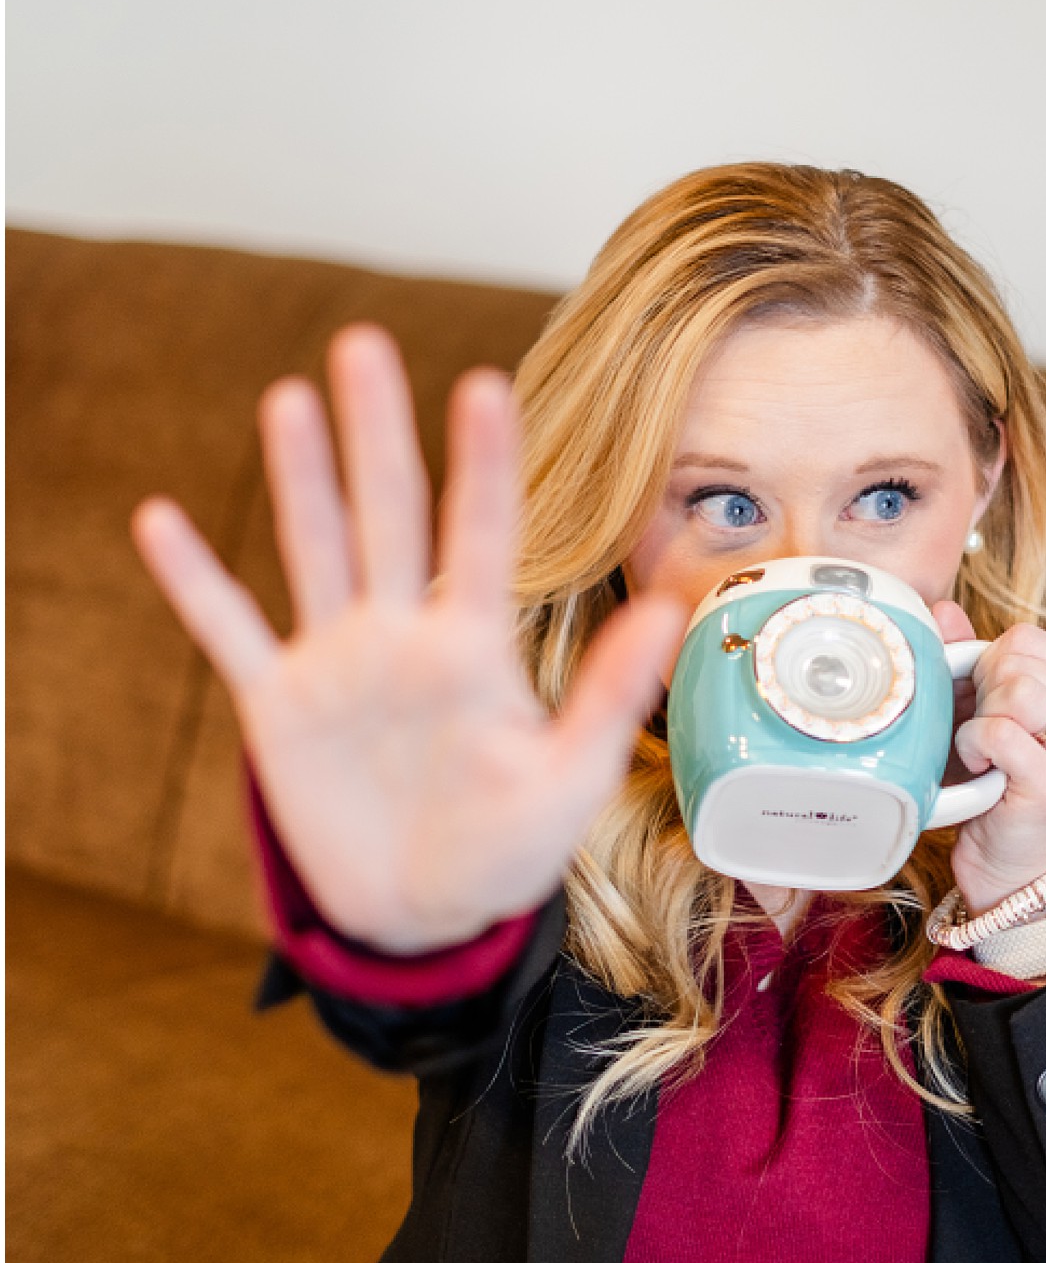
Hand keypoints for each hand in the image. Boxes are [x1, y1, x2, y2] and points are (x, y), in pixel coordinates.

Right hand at [131, 327, 687, 953]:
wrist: (422, 918)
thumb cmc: (504, 848)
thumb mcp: (567, 781)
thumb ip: (608, 694)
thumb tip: (670, 608)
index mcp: (474, 646)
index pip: (482, 535)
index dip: (482, 463)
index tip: (484, 384)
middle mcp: (401, 634)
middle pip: (388, 514)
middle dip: (376, 433)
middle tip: (363, 345)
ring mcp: (336, 663)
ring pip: (313, 550)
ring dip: (298, 480)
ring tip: (288, 399)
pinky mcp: (277, 706)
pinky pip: (229, 632)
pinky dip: (195, 582)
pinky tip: (158, 520)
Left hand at [931, 603, 1045, 915]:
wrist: (1014, 867)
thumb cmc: (1002, 784)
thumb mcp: (991, 712)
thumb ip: (973, 658)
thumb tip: (942, 608)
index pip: (1026, 638)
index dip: (988, 667)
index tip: (990, 707)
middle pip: (1016, 659)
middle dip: (982, 694)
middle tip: (989, 736)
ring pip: (1012, 689)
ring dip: (980, 720)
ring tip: (988, 753)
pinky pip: (997, 732)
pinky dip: (974, 747)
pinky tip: (984, 771)